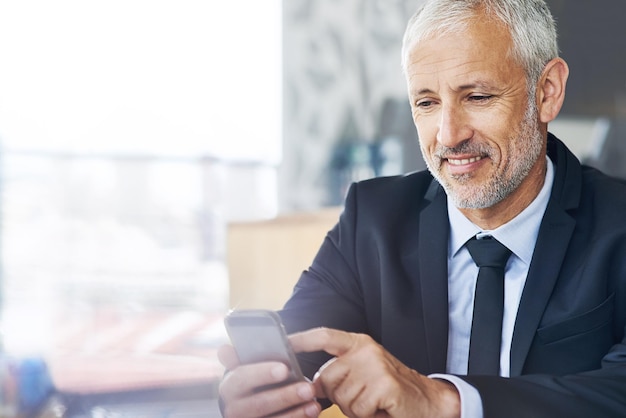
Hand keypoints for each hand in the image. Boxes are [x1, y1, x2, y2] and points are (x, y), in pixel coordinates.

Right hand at [217, 344, 321, 417]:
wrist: (253, 405)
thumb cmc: (254, 380)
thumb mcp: (247, 368)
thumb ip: (239, 358)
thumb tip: (225, 350)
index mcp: (229, 386)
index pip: (242, 377)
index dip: (262, 373)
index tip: (284, 368)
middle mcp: (233, 408)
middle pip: (259, 403)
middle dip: (285, 396)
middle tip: (308, 388)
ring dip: (295, 412)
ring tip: (314, 403)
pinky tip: (311, 412)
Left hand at [289, 328, 459, 417]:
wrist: (428, 401)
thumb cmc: (390, 390)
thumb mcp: (364, 374)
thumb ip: (339, 372)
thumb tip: (312, 384)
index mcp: (359, 344)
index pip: (324, 336)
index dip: (302, 339)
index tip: (284, 342)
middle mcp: (365, 350)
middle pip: (327, 378)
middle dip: (339, 396)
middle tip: (363, 398)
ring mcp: (375, 365)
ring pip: (342, 397)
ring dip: (355, 409)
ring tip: (374, 403)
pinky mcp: (384, 384)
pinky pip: (357, 409)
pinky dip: (367, 416)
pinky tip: (381, 408)